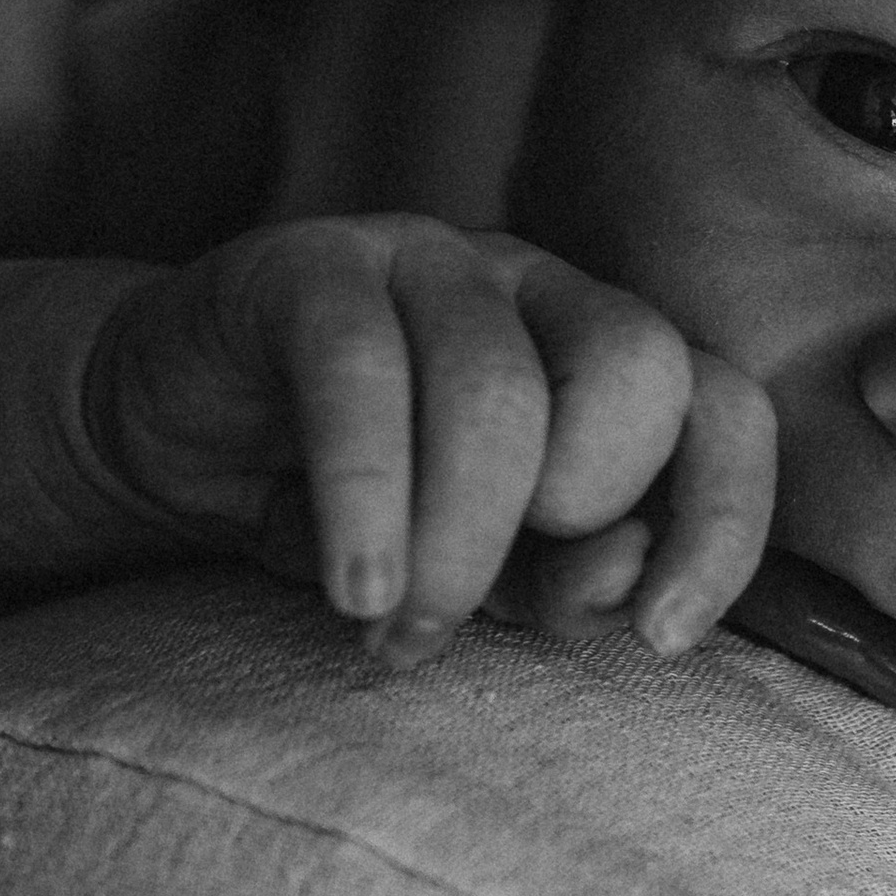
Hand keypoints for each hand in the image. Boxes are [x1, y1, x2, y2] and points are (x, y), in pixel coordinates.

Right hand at [82, 217, 775, 661]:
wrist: (171, 437)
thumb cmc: (353, 511)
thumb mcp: (474, 570)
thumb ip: (557, 578)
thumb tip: (624, 579)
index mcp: (603, 353)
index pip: (723, 407)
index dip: (721, 522)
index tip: (662, 637)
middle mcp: (536, 286)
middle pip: (639, 367)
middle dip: (580, 512)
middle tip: (485, 600)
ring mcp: (427, 258)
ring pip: (496, 386)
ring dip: (456, 540)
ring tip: (394, 623)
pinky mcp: (311, 264)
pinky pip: (361, 369)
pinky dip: (366, 496)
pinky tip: (353, 586)